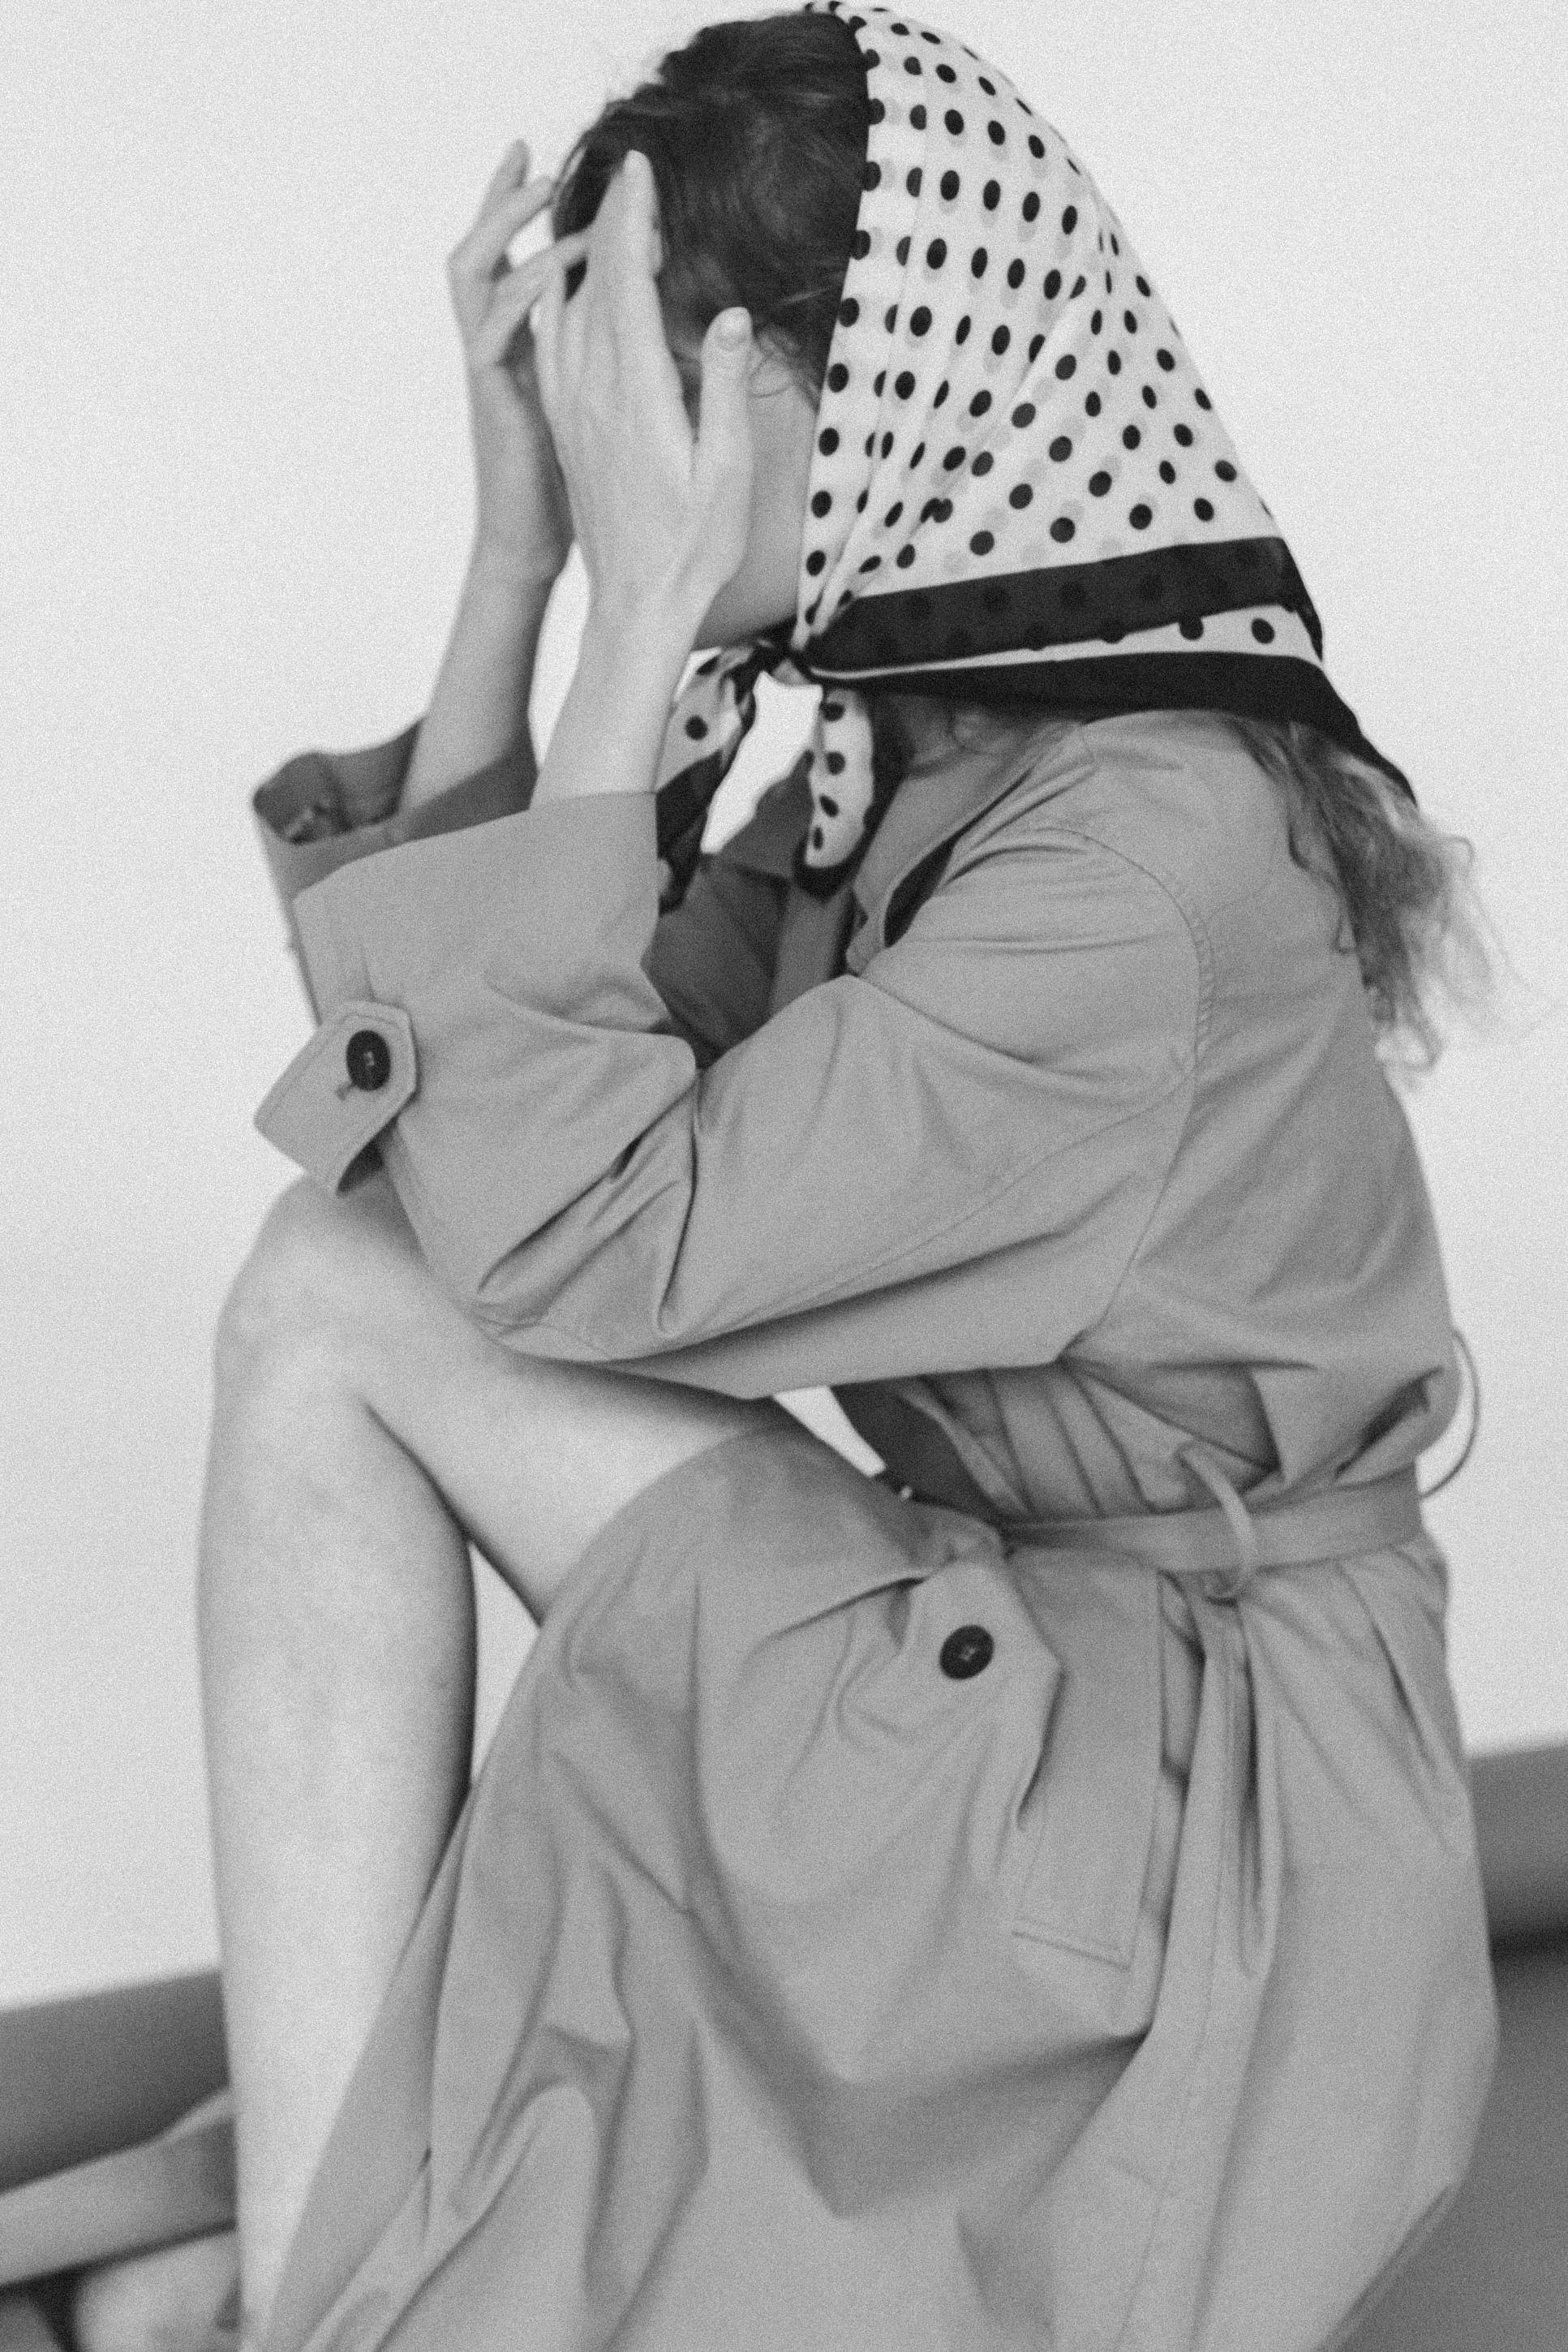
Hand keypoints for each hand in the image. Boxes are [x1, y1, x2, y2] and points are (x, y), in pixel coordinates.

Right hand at [446, 138, 589, 587]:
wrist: (532, 547)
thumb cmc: (574, 491)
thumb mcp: (598, 416)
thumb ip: (614, 364)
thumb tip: (658, 324)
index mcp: (534, 352)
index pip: (536, 267)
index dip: (549, 218)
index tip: (580, 179)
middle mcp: (507, 350)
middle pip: (490, 254)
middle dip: (502, 201)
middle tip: (527, 150)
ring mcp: (495, 367)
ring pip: (483, 274)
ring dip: (509, 225)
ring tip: (541, 185)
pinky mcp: (495, 392)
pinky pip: (497, 322)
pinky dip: (523, 284)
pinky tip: (560, 262)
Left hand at [531, 149, 755, 639]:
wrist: (635, 608)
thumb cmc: (693, 550)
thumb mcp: (729, 474)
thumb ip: (725, 390)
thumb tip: (729, 315)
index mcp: (635, 396)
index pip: (625, 281)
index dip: (632, 218)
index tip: (640, 167)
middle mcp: (591, 395)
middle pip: (591, 283)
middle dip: (612, 224)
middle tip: (636, 179)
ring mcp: (571, 411)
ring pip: (566, 311)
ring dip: (587, 260)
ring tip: (616, 225)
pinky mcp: (565, 429)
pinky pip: (554, 347)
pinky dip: (564, 303)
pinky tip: (576, 291)